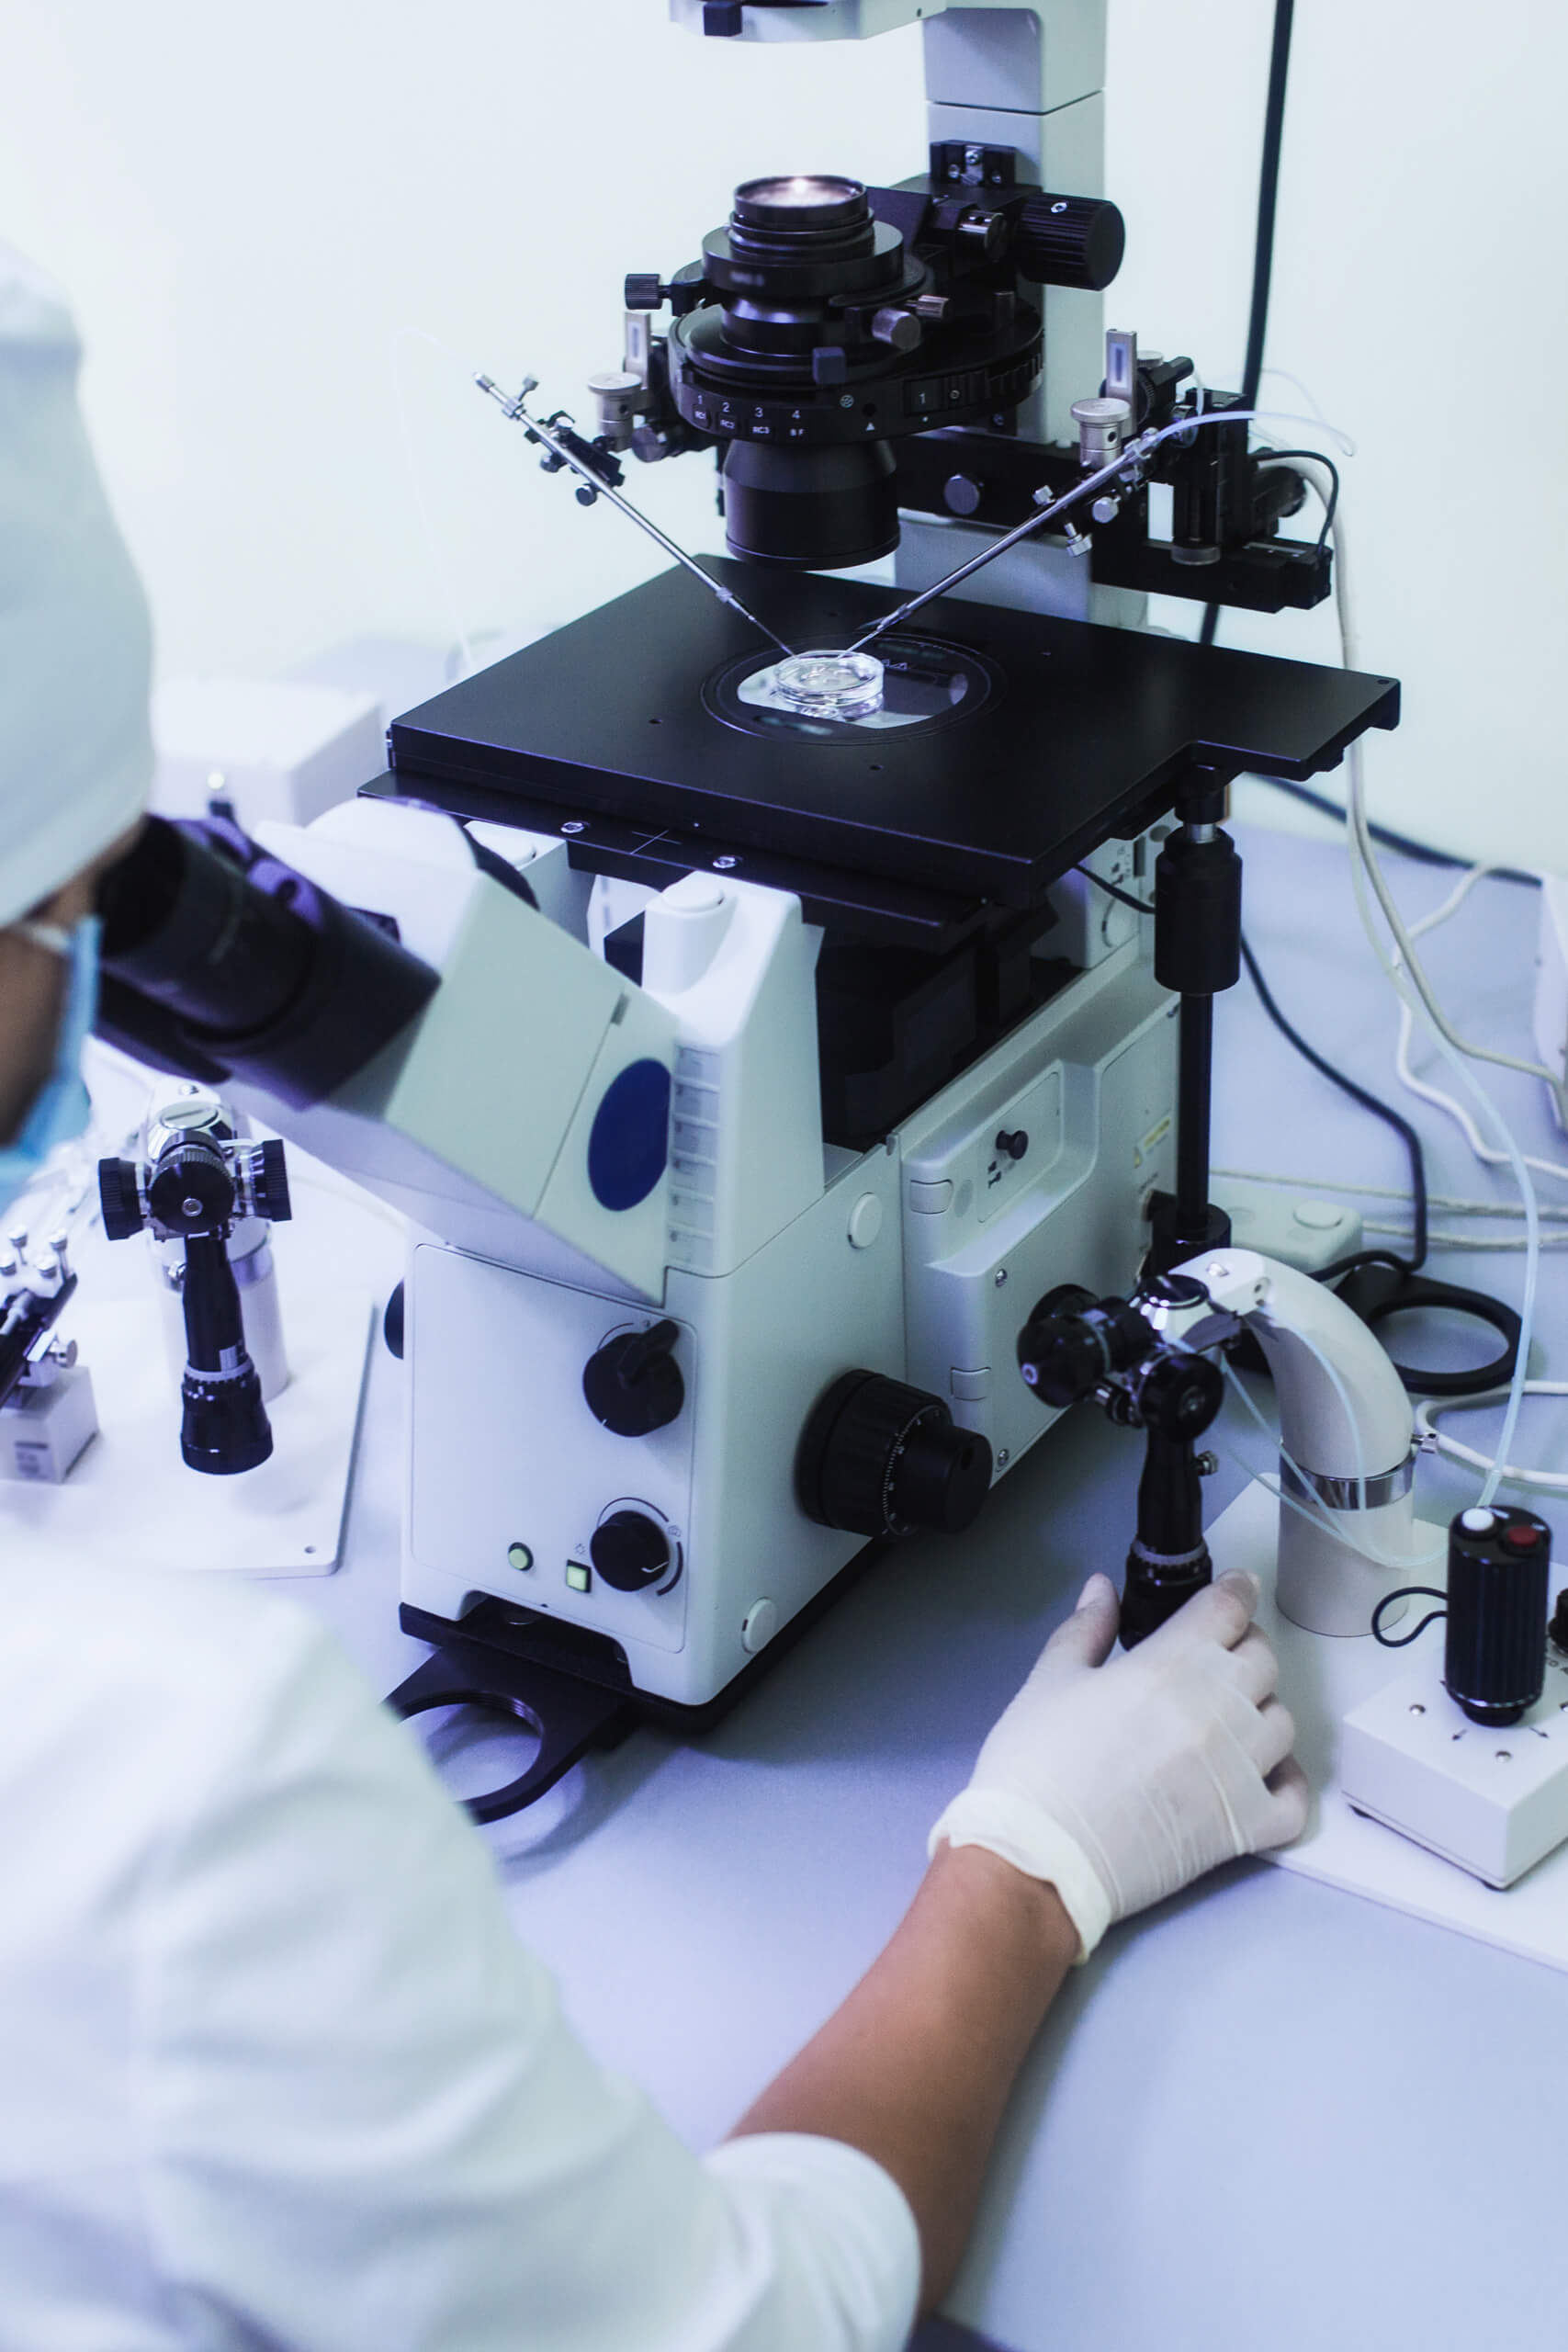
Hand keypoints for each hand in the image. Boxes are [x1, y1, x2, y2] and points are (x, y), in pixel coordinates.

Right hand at [929, 1571, 1308, 1958]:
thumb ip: (1084, 1629)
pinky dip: (1285, 1782)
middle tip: (1214, 1658)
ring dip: (1261, 1710)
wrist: (1039, 1858)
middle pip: (1263, 1658)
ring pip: (1283, 1721)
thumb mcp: (1049, 1681)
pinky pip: (1296, 1797)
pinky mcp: (1246, 1827)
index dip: (1236, 1589)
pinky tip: (1260, 1775)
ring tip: (1228, 1718)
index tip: (1234, 1588)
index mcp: (1172, 1664)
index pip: (1230, 1608)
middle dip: (1242, 1648)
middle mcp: (1219, 1709)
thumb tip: (1101, 1589)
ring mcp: (1240, 1770)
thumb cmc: (1036, 1766)